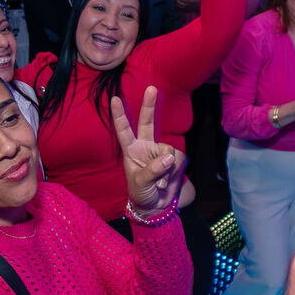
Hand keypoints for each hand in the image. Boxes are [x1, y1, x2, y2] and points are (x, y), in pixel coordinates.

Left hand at [111, 86, 186, 214]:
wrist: (157, 206)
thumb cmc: (141, 194)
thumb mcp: (141, 184)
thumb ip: (152, 171)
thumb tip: (169, 158)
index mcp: (131, 150)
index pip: (124, 131)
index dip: (120, 115)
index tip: (115, 99)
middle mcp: (146, 146)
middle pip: (147, 122)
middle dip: (149, 105)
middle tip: (151, 88)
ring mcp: (161, 151)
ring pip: (168, 150)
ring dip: (166, 169)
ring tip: (159, 182)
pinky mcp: (176, 158)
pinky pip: (179, 160)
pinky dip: (174, 172)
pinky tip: (168, 181)